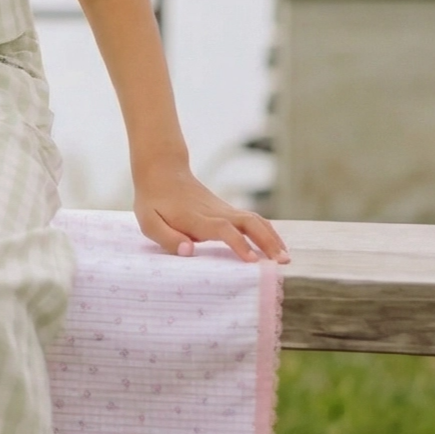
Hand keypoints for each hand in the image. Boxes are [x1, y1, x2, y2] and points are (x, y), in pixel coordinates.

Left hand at [135, 169, 287, 262]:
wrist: (163, 171)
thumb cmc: (153, 201)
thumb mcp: (149, 221)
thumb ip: (167, 238)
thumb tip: (189, 251)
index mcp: (196, 218)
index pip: (223, 229)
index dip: (239, 243)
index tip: (252, 260)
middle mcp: (216, 212)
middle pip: (249, 223)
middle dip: (268, 241)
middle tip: (283, 262)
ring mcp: (224, 209)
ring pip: (256, 220)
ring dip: (272, 237)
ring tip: (286, 258)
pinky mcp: (228, 210)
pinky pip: (253, 220)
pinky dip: (267, 232)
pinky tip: (276, 247)